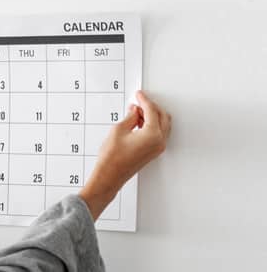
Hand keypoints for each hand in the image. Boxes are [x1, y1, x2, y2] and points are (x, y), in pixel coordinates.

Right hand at [79, 90, 171, 219]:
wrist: (109, 176)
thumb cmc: (111, 158)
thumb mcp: (118, 130)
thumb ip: (130, 117)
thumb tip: (135, 111)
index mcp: (152, 134)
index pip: (151, 111)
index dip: (144, 100)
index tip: (139, 95)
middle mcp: (159, 141)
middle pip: (161, 116)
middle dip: (150, 107)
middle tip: (138, 102)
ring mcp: (157, 148)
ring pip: (162, 125)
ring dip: (152, 116)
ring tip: (136, 112)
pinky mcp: (153, 152)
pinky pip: (158, 133)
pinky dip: (151, 125)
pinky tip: (138, 122)